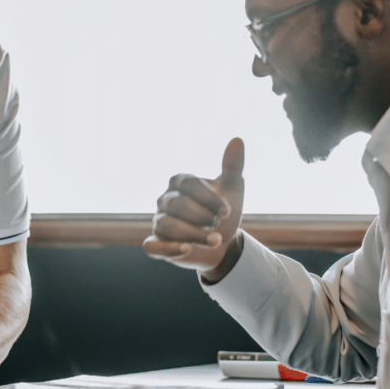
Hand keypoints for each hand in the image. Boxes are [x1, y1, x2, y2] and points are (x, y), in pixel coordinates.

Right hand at [142, 138, 244, 275]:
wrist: (223, 243)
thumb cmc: (223, 212)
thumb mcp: (232, 188)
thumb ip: (233, 166)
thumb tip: (237, 140)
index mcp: (180, 182)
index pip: (189, 184)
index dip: (209, 199)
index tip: (226, 212)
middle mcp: (165, 199)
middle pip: (178, 205)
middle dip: (202, 217)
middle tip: (218, 225)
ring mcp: (159, 222)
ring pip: (167, 226)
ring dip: (193, 234)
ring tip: (215, 241)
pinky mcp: (157, 244)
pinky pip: (152, 246)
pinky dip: (167, 248)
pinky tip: (186, 249)